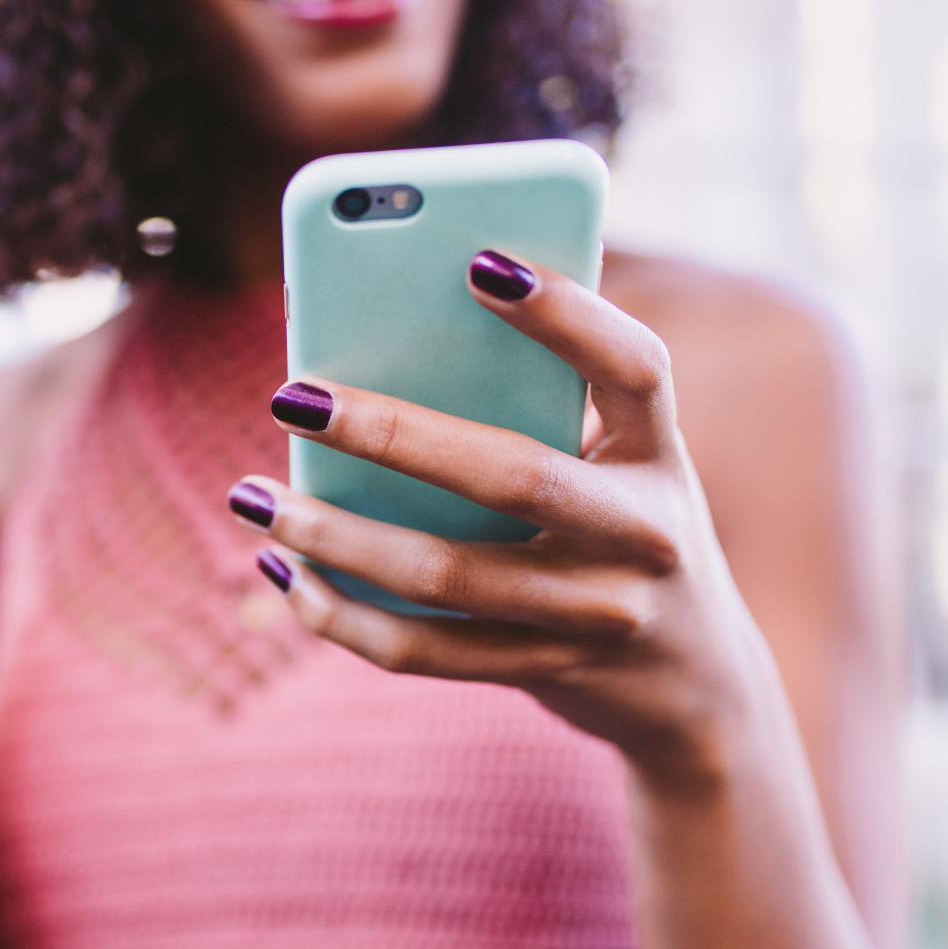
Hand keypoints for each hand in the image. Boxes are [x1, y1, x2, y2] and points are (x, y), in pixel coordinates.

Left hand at [231, 251, 781, 791]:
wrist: (696, 685)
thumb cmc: (621, 531)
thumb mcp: (616, 466)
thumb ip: (542, 412)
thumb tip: (384, 342)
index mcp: (661, 454)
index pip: (634, 368)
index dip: (568, 314)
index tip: (477, 263)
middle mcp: (644, 535)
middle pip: (512, 476)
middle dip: (390, 433)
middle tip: (289, 395)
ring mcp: (598, 616)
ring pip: (446, 576)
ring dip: (335, 536)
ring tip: (251, 497)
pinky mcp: (546, 673)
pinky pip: (425, 652)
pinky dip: (341, 615)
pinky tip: (284, 574)